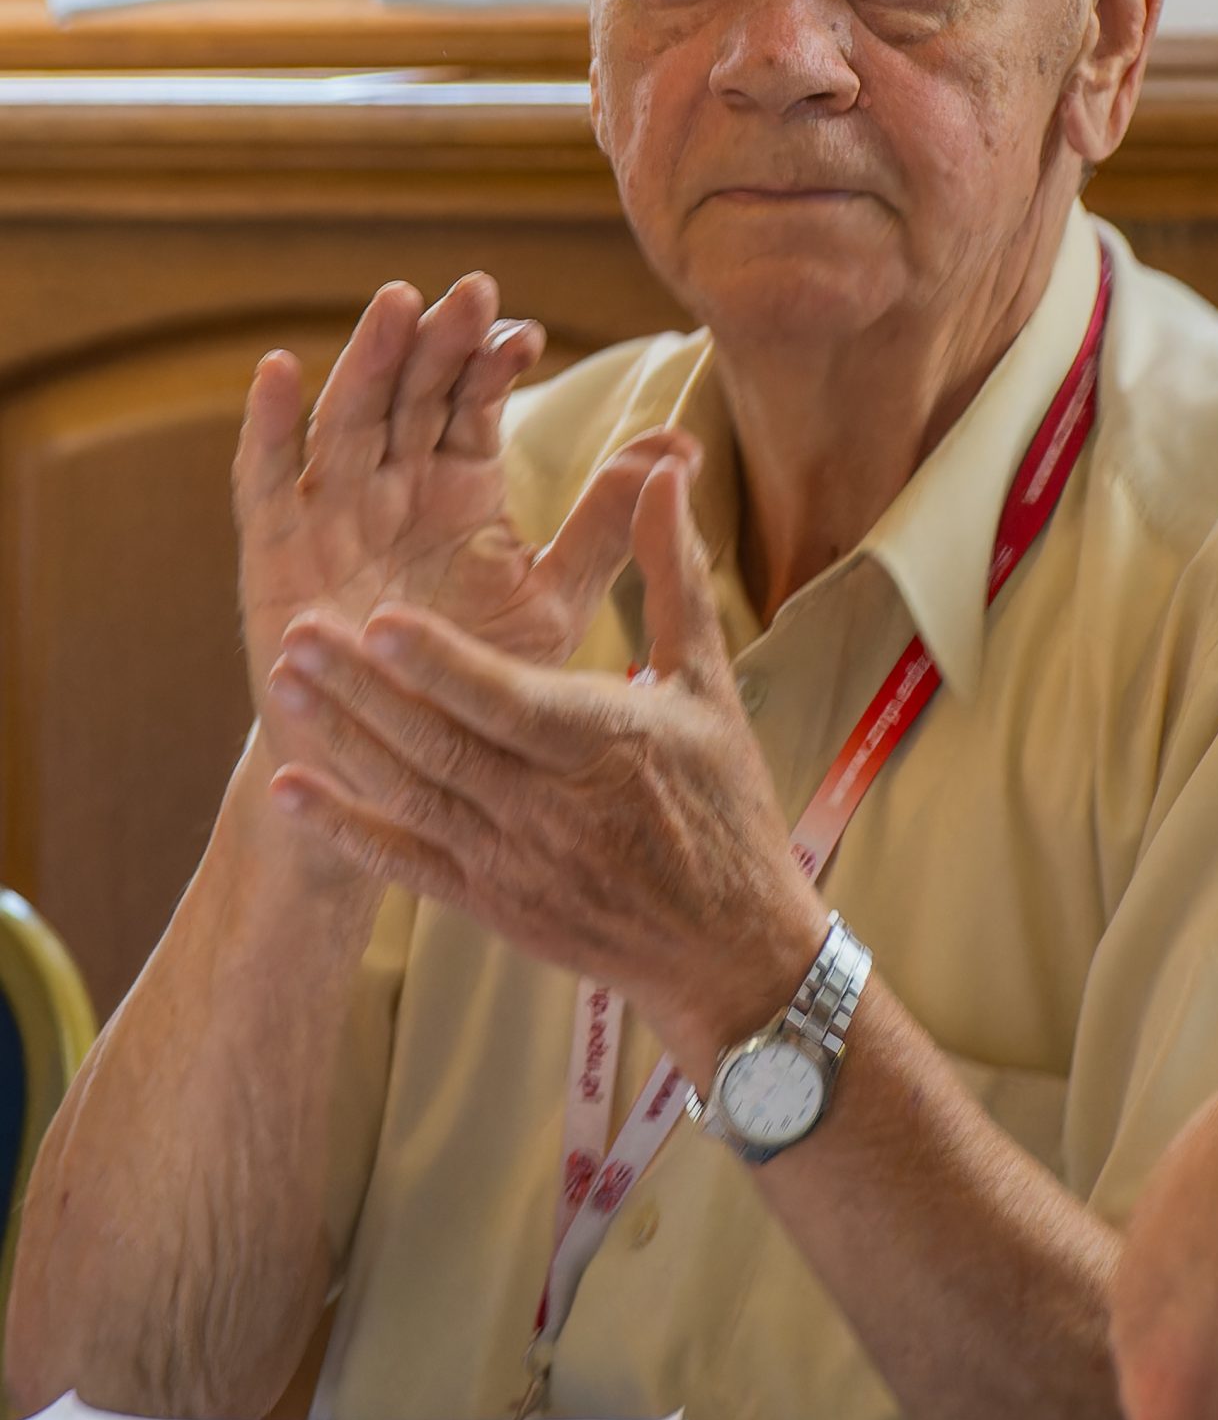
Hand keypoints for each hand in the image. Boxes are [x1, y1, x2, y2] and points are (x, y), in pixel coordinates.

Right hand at [234, 274, 690, 720]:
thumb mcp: (555, 600)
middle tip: (473, 293)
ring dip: (368, 358)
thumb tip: (684, 448)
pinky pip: (267, 480)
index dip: (495, 363)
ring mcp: (333, 509)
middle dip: (441, 341)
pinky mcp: (277, 550)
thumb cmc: (477, 680)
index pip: (476, 401)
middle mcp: (396, 482)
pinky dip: (268, 425)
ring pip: (348, 416)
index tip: (527, 337)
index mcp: (460, 483)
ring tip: (396, 304)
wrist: (400, 765)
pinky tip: (278, 370)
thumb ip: (607, 526)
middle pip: (415, 391)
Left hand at [262, 457, 825, 1077]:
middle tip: (296, 633)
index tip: (381, 619)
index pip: (508, 702)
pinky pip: (405, 863)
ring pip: (412, 795)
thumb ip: (672, 573)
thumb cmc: (725, 804)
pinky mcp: (489, 903)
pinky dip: (345, 829)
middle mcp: (550, 807)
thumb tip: (662, 469)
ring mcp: (513, 862)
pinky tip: (289, 789)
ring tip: (283, 686)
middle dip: (363, 690)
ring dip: (343, 741)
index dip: (442, 666)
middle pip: (441, 743)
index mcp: (605, 744)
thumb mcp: (707, 683)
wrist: (731, 950)